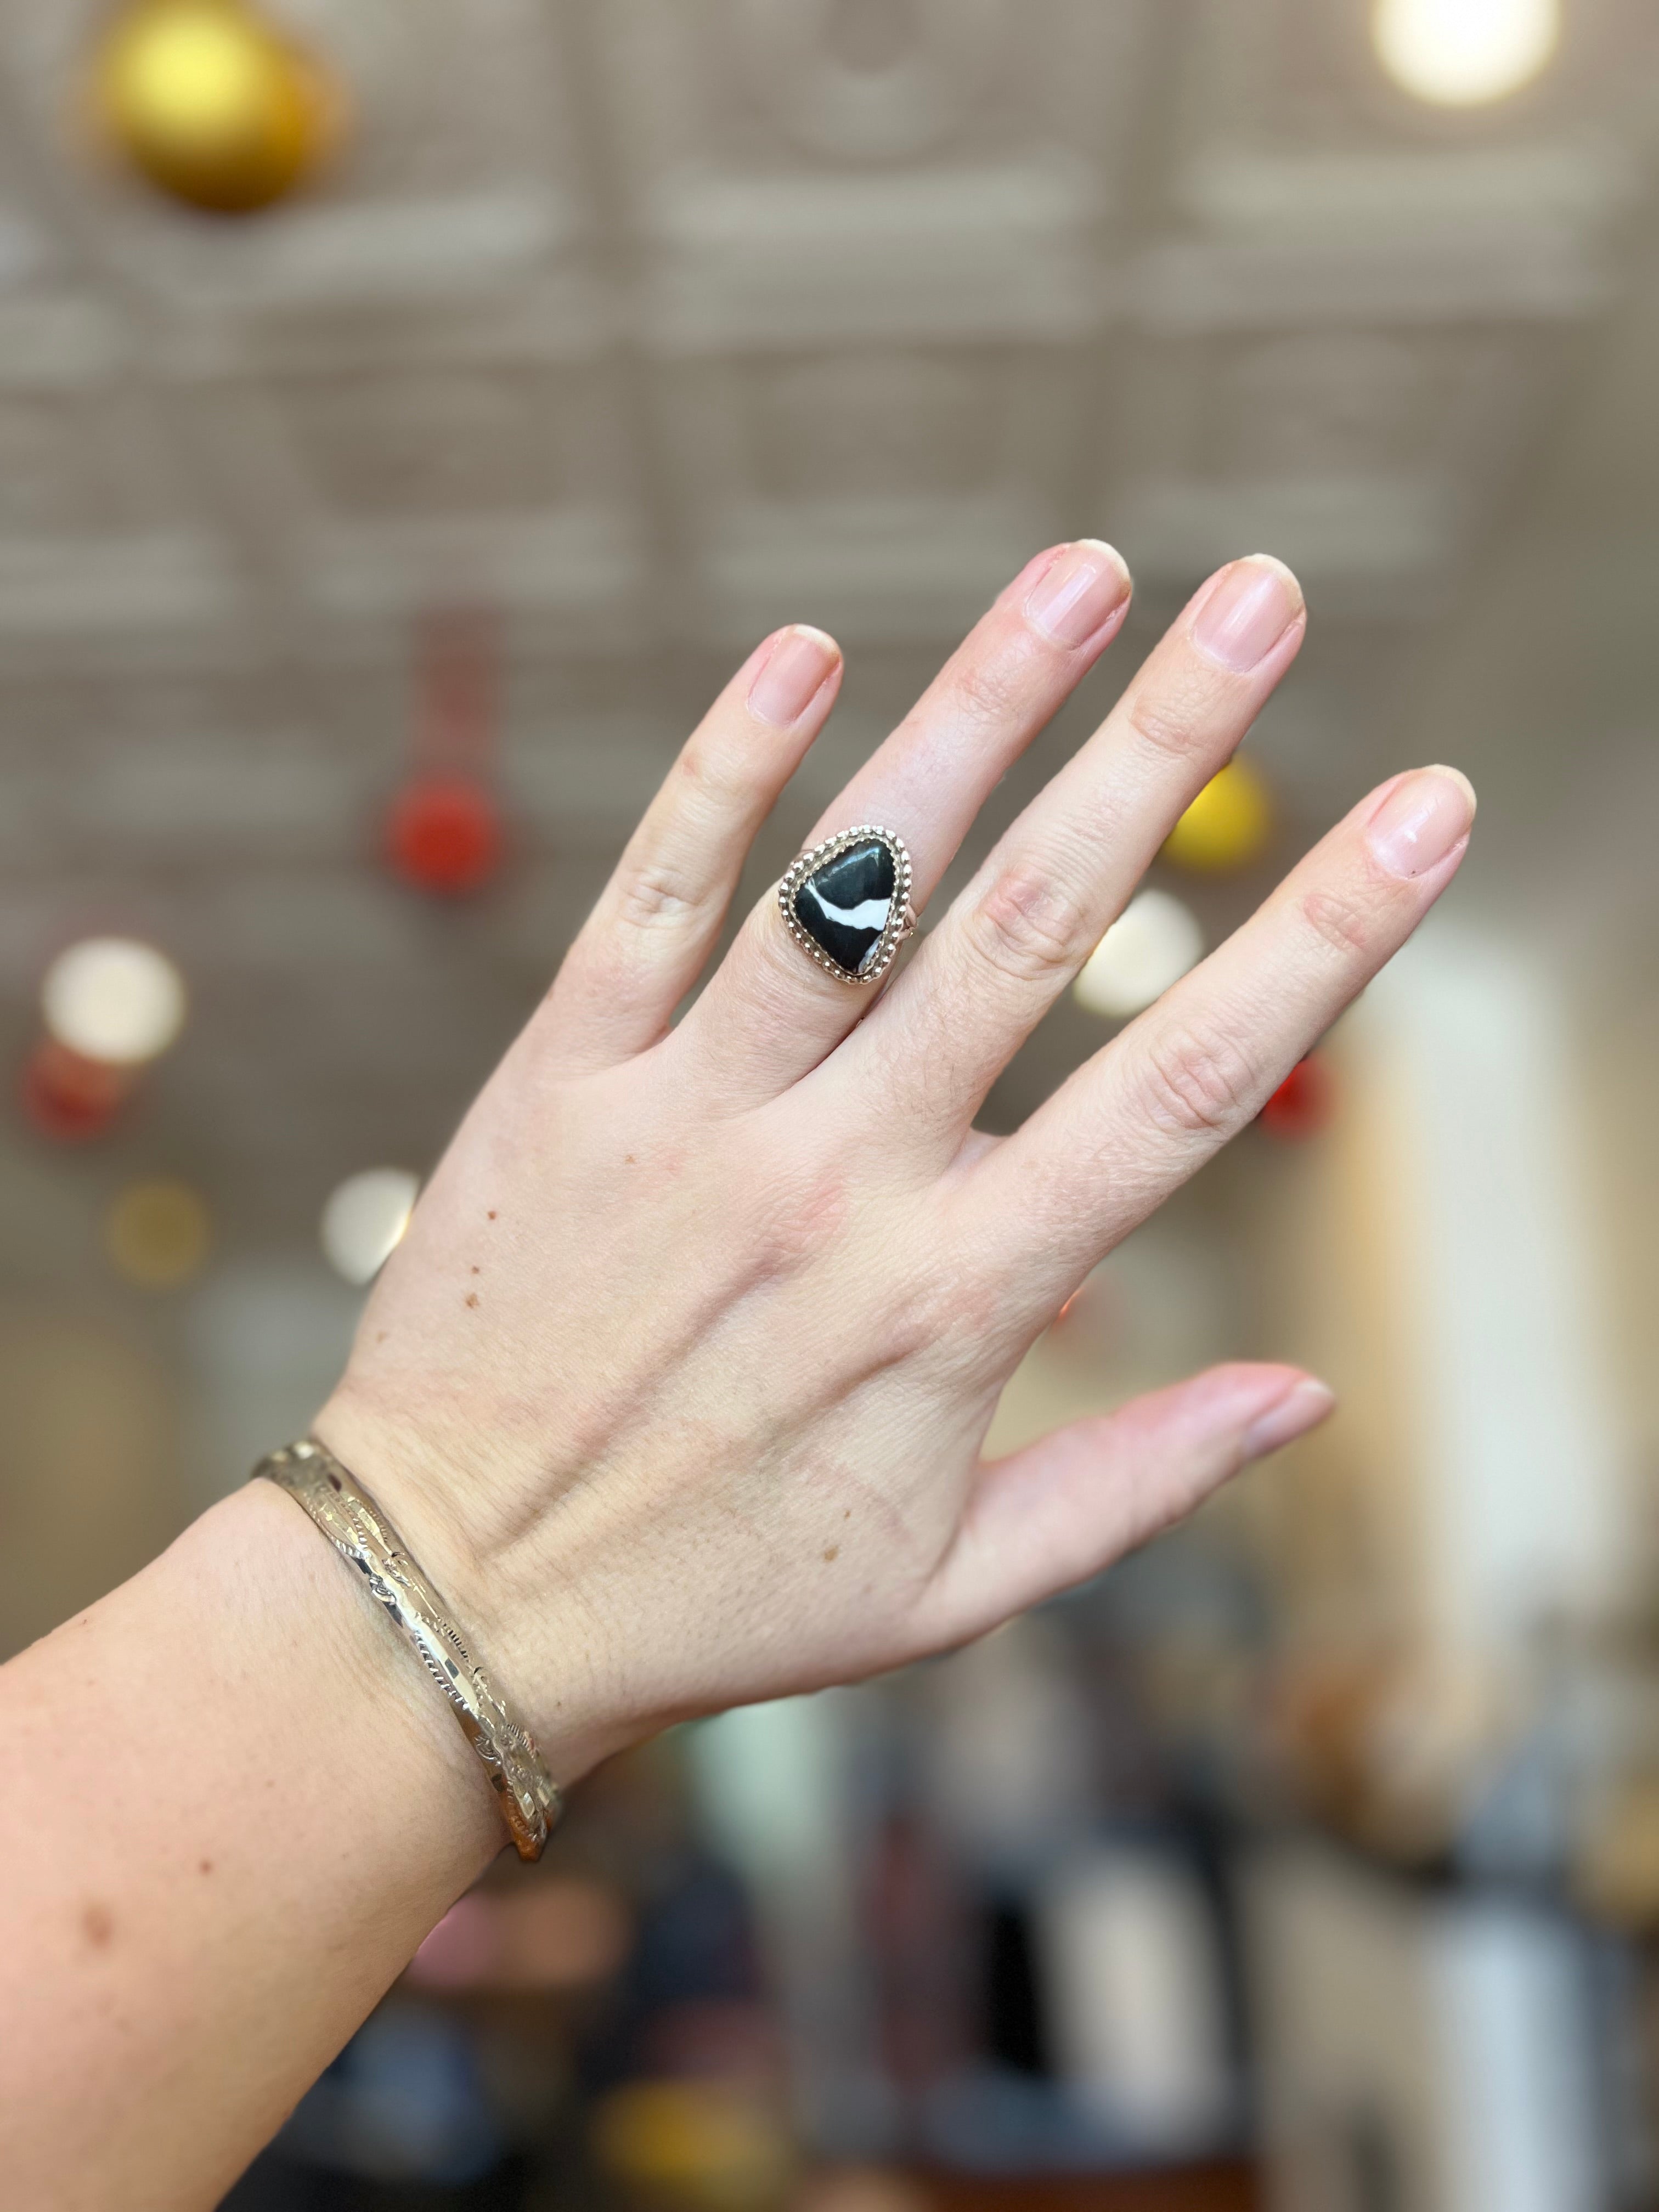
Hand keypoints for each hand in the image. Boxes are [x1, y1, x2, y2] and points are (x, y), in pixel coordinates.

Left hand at [317, 544, 1473, 1784]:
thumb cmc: (715, 1597)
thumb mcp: (951, 1585)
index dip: (1321, 941)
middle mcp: (832, 1181)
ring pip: (851, 883)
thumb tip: (1310, 1392)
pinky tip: (805, 649)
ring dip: (974, 711)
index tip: (1422, 809)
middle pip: (1026, 929)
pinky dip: (726, 768)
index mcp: (953, 1298)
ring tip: (1081, 573)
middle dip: (1164, 750)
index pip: (1177, 1088)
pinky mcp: (559, 1082)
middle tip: (1263, 598)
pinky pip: (650, 898)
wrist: (450, 1597)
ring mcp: (687, 1118)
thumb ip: (1140, 1481)